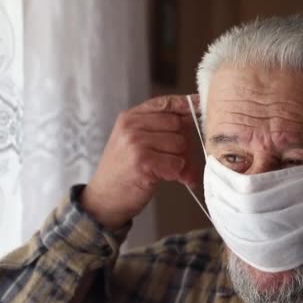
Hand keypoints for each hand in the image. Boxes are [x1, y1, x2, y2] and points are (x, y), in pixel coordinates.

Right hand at [81, 94, 200, 229]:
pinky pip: (177, 163)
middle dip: (182, 143)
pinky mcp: (143, 162)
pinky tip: (164, 178)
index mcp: (130, 117)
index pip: (165, 102)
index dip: (186, 104)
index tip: (199, 103)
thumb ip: (161, 130)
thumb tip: (195, 120)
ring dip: (179, 161)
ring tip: (166, 170)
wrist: (103, 199)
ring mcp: (136, 143)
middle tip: (173, 159)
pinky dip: (176, 173)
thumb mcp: (134, 142)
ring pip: (180, 144)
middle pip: (178, 124)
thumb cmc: (123, 171)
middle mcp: (132, 126)